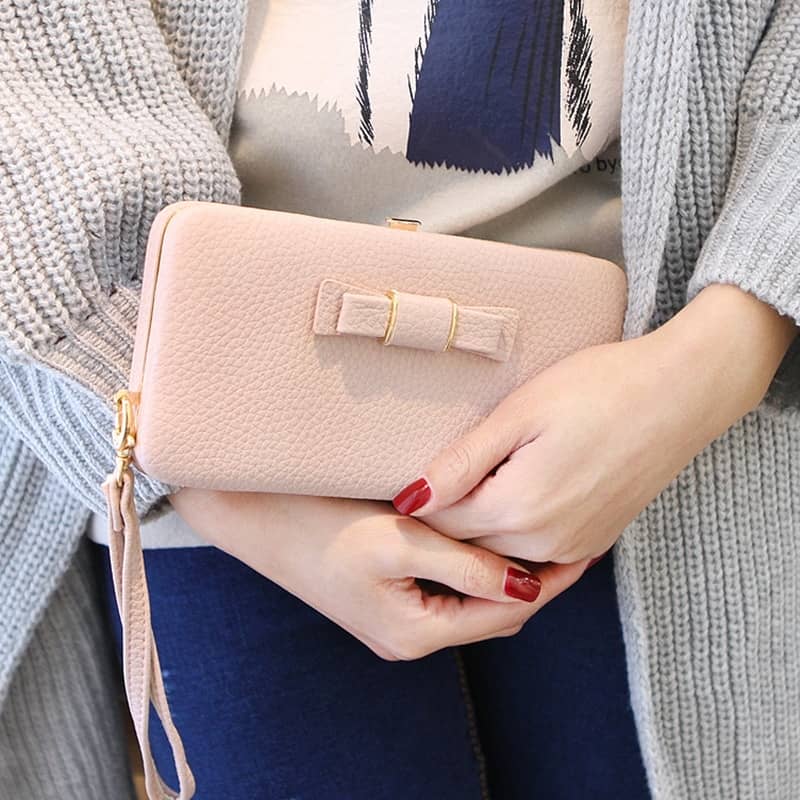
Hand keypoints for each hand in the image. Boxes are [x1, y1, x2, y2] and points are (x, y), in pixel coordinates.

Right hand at [169, 490, 590, 659]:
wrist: (255, 517)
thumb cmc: (320, 523)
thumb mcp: (397, 540)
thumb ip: (465, 566)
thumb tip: (528, 585)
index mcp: (415, 632)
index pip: (506, 613)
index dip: (550, 583)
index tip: (585, 549)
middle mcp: (409, 637)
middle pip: (493, 613)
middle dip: (534, 581)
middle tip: (569, 538)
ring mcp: (397, 621)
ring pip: (473, 603)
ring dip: (505, 575)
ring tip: (538, 535)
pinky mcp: (386, 601)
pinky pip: (449, 592)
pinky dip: (476, 570)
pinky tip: (487, 539)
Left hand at [393, 284, 797, 562]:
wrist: (680, 393)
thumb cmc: (599, 388)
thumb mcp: (520, 414)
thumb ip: (461, 463)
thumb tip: (408, 499)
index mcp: (520, 508)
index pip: (441, 523)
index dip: (415, 503)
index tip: (391, 484)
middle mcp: (546, 541)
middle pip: (469, 543)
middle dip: (440, 521)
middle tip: (419, 488)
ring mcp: (574, 547)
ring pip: (500, 553)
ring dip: (475, 531)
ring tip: (458, 495)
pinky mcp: (594, 542)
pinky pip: (536, 556)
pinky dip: (511, 541)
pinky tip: (504, 513)